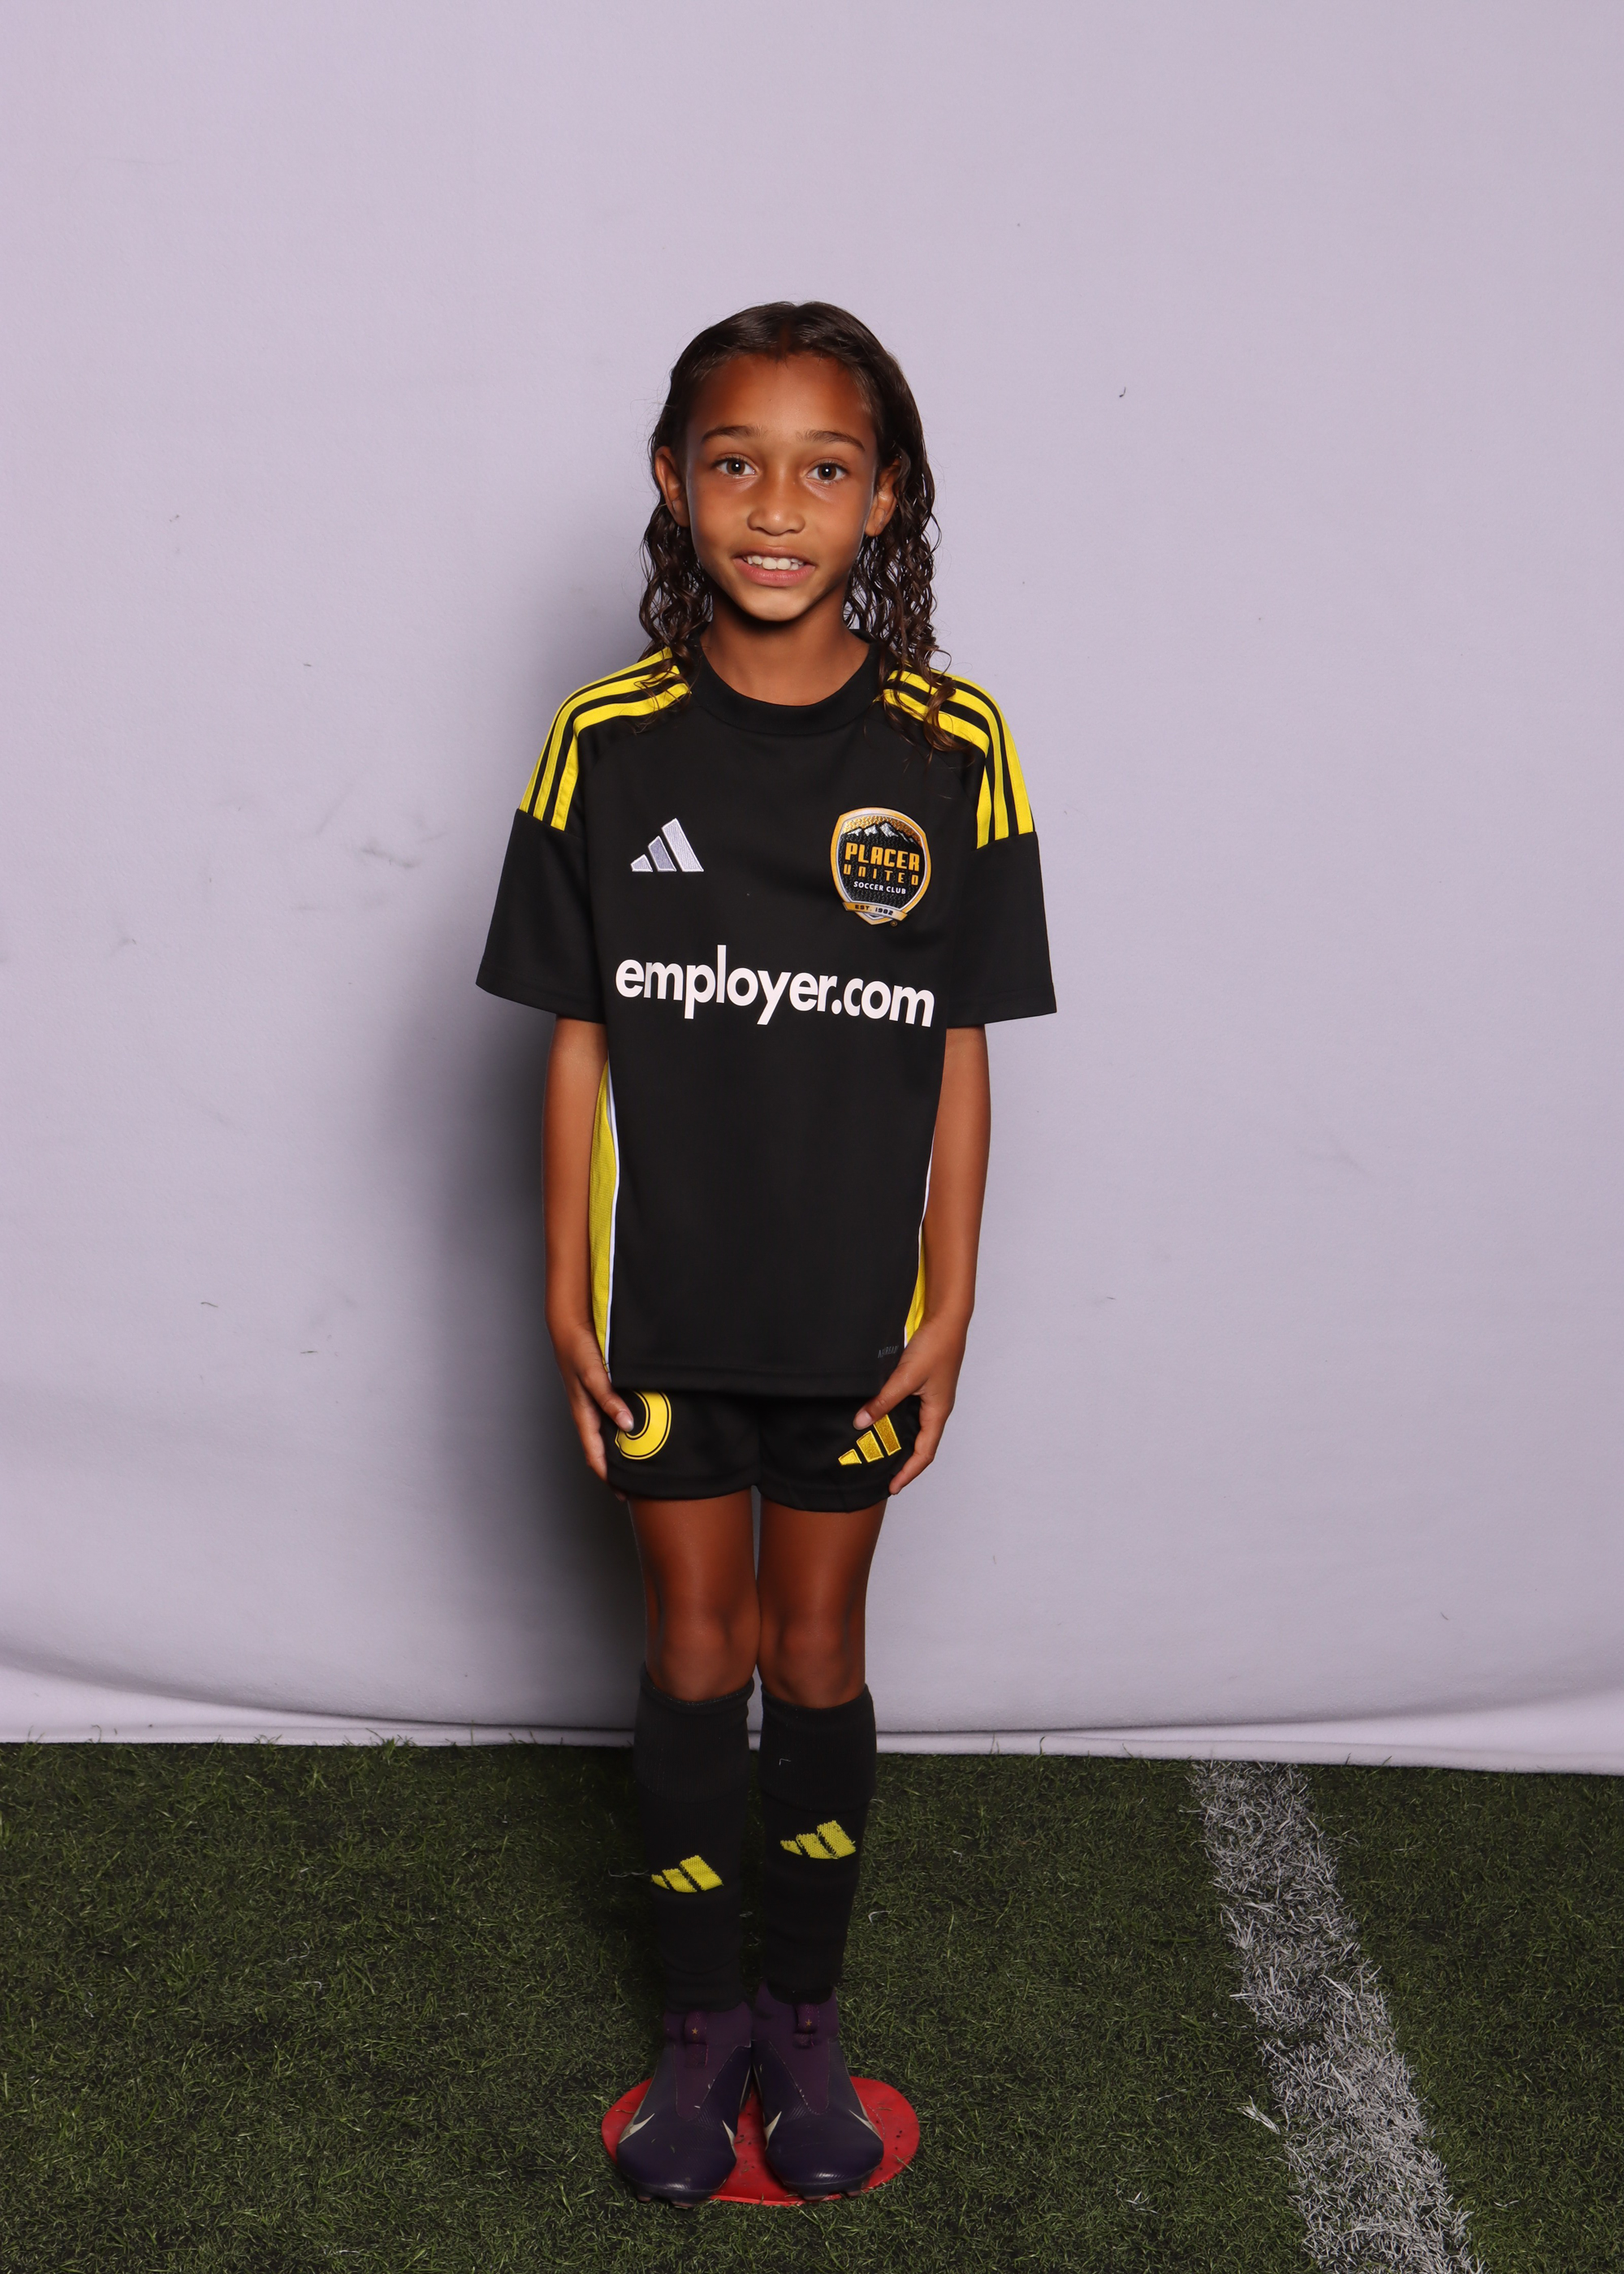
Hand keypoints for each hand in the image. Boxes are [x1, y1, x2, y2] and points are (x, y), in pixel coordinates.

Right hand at [549, 1313, 633, 1481]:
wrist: (569, 1326)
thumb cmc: (578, 1350)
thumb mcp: (594, 1375)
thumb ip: (610, 1399)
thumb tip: (628, 1424)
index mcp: (583, 1414)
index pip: (595, 1455)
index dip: (608, 1477)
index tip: (624, 1493)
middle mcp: (587, 1413)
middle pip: (601, 1450)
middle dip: (616, 1469)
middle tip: (639, 1483)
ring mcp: (592, 1404)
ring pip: (606, 1436)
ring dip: (621, 1450)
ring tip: (642, 1462)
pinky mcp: (599, 1394)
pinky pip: (610, 1419)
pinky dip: (623, 1430)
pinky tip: (638, 1429)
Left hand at [854, 1311, 968, 1493]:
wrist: (946, 1320)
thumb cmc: (935, 1347)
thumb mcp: (905, 1377)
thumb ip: (883, 1400)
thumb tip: (861, 1422)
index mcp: (938, 1412)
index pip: (925, 1453)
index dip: (908, 1473)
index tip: (892, 1487)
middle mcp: (936, 1409)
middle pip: (921, 1444)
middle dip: (903, 1462)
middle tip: (881, 1472)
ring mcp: (930, 1397)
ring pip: (914, 1427)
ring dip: (898, 1441)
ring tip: (877, 1450)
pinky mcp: (923, 1385)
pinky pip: (909, 1411)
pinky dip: (895, 1420)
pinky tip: (879, 1417)